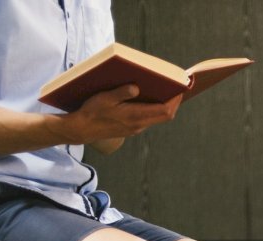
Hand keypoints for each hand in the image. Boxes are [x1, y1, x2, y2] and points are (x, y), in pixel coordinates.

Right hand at [60, 84, 181, 142]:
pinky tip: (149, 99)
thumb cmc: (92, 112)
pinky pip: (148, 119)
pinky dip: (154, 109)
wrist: (82, 130)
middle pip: (165, 115)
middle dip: (174, 102)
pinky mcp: (131, 128)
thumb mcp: (104, 98)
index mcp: (135, 116)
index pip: (165, 111)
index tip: (180, 89)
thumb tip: (136, 87)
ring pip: (157, 118)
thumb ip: (121, 93)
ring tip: (166, 91)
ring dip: (164, 106)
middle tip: (177, 88)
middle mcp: (139, 124)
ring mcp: (136, 128)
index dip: (175, 101)